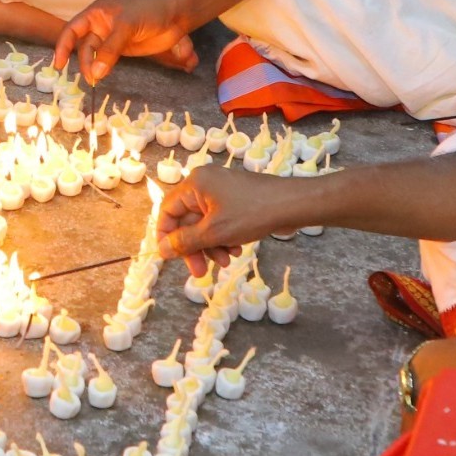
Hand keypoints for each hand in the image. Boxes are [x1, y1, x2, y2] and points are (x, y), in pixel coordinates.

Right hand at [53, 0, 197, 84]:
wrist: (176, 15)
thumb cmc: (149, 11)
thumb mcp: (127, 26)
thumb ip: (111, 49)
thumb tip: (96, 72)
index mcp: (96, 13)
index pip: (72, 29)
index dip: (63, 46)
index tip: (59, 64)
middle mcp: (100, 25)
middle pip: (83, 46)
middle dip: (84, 62)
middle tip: (91, 78)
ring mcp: (111, 37)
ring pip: (95, 55)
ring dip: (94, 67)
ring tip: (96, 79)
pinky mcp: (122, 49)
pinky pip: (107, 60)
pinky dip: (104, 68)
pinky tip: (103, 75)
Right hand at [157, 166, 310, 274]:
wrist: (293, 204)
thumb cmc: (253, 213)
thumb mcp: (215, 232)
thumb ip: (185, 241)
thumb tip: (162, 249)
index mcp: (195, 184)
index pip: (167, 210)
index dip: (165, 235)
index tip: (169, 257)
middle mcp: (205, 184)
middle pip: (187, 220)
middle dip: (194, 247)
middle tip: (199, 272)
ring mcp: (222, 191)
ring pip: (204, 224)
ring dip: (211, 246)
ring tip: (227, 261)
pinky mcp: (236, 200)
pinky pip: (220, 221)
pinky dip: (224, 237)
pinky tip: (237, 249)